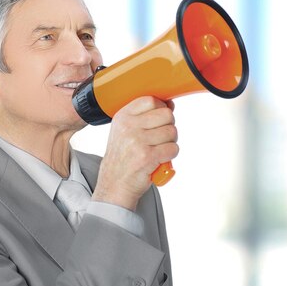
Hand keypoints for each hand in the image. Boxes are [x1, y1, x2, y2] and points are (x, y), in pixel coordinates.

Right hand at [92, 96, 178, 210]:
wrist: (114, 185)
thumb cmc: (123, 159)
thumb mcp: (125, 132)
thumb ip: (144, 117)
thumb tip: (169, 104)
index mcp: (123, 117)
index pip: (151, 100)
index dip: (161, 108)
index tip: (159, 120)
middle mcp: (128, 127)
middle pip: (166, 115)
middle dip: (169, 127)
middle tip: (159, 139)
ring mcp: (138, 141)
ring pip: (172, 132)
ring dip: (170, 143)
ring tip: (157, 151)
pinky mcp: (147, 157)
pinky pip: (173, 149)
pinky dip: (170, 156)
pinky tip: (159, 160)